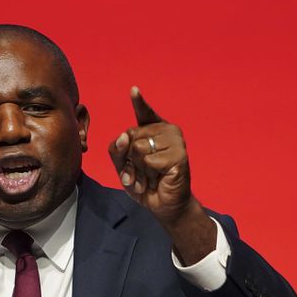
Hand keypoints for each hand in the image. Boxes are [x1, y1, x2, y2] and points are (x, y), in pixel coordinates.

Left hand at [108, 87, 215, 264]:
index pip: (144, 114)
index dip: (139, 102)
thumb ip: (117, 149)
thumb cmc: (146, 184)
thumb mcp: (123, 167)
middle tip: (144, 172)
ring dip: (140, 169)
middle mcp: (166, 131)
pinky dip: (149, 174)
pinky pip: (150, 160)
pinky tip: (159, 179)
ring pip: (139, 147)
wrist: (164, 206)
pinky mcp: (180, 155)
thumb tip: (124, 136)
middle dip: (130, 160)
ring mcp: (175, 141)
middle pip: (131, 135)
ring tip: (151, 176)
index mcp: (154, 131)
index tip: (133, 91)